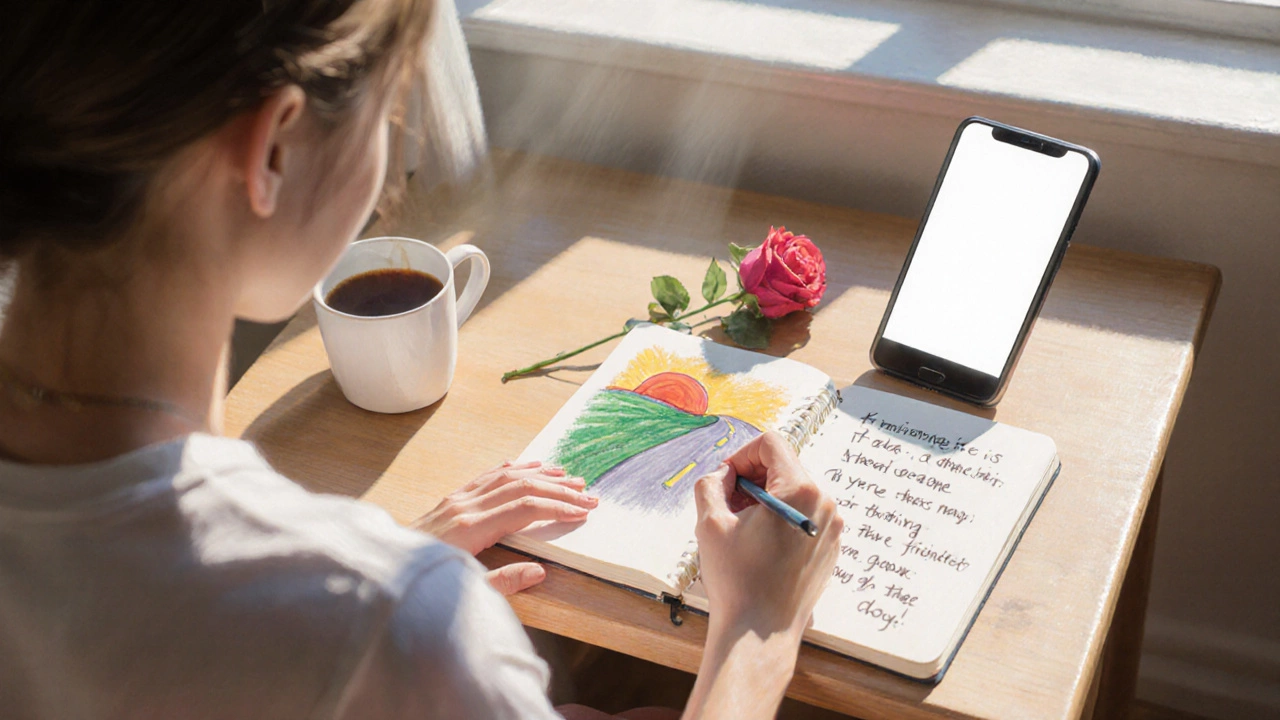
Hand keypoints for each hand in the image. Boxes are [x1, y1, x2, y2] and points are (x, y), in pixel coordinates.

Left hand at [415, 460, 596, 594]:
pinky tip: (528, 465)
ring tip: (568, 476)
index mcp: (470, 529)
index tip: (583, 511)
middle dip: (558, 489)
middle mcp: (464, 507)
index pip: (525, 509)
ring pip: (505, 476)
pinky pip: (486, 476)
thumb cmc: (421, 586)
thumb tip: (539, 571)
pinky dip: (513, 468)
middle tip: (588, 493)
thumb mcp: (462, 595)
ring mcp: (456, 500)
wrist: (382, 570)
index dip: (557, 508)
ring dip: (540, 474)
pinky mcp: (450, 500)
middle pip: (521, 488)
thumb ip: (501, 584)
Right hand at [693, 431, 841, 638]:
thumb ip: (712, 482)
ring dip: (766, 500)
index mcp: (800, 490)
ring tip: (743, 529)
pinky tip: (761, 547)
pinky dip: (782, 521)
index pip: (771, 444)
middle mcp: (825, 504)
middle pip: (785, 467)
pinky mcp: (831, 549)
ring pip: (795, 493)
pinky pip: (805, 518)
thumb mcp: (710, 522)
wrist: (761, 633)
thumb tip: (725, 475)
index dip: (741, 455)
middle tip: (729, 506)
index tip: (726, 480)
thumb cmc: (737, 579)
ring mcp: (832, 528)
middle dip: (753, 479)